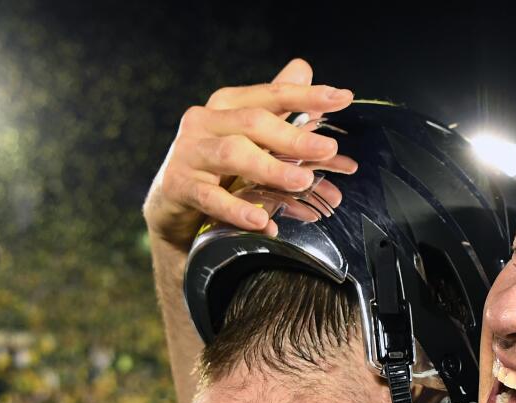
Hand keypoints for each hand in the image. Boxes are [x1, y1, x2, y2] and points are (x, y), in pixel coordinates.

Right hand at [143, 58, 357, 247]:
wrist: (173, 208)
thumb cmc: (218, 170)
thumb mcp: (250, 140)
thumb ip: (277, 110)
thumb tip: (304, 68)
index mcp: (226, 106)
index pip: (271, 95)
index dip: (307, 96)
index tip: (342, 98)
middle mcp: (204, 121)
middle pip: (253, 122)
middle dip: (294, 136)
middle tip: (328, 150)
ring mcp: (187, 153)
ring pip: (233, 154)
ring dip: (271, 168)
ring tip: (302, 183)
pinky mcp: (177, 186)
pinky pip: (210, 198)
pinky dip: (238, 210)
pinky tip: (262, 221)